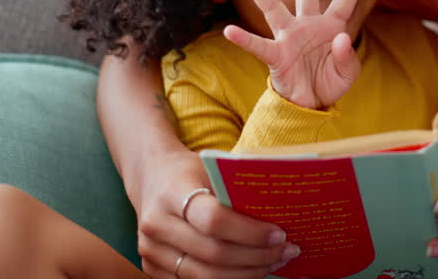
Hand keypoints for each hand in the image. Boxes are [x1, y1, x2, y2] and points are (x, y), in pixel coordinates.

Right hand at [135, 147, 298, 277]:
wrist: (151, 176)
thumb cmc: (190, 172)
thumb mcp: (211, 169)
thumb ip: (236, 191)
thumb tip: (282, 213)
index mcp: (172, 193)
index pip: (214, 220)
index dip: (250, 232)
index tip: (280, 234)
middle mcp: (156, 224)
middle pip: (213, 253)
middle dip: (256, 257)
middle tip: (287, 252)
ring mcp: (150, 250)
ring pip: (205, 276)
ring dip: (246, 274)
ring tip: (274, 263)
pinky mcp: (150, 267)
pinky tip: (250, 270)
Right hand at [222, 0, 368, 109]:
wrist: (310, 105)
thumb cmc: (329, 83)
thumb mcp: (347, 72)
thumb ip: (347, 56)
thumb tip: (340, 38)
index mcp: (331, 25)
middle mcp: (308, 24)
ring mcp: (290, 38)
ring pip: (272, 7)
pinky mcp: (277, 56)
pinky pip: (258, 45)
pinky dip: (244, 40)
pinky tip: (229, 30)